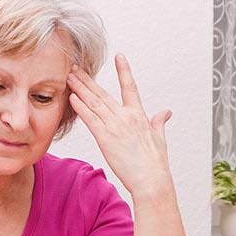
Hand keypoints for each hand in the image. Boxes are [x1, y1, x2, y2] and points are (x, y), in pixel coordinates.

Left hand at [67, 54, 174, 199]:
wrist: (150, 179)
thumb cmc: (155, 163)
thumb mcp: (159, 138)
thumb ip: (159, 122)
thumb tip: (166, 112)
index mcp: (139, 115)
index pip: (130, 87)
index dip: (124, 70)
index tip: (119, 56)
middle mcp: (126, 116)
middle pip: (103, 93)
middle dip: (87, 80)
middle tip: (75, 68)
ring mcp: (115, 126)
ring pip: (94, 103)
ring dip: (80, 89)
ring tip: (69, 77)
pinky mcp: (105, 138)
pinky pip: (90, 119)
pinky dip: (80, 107)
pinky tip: (72, 97)